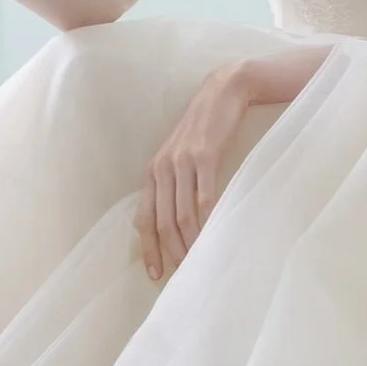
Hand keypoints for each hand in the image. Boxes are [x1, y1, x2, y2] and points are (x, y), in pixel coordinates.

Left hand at [136, 63, 250, 281]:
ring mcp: (183, 160)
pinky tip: (213, 228)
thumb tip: (176, 224)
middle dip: (173, 250)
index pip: (143, 219)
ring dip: (192, 239)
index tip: (156, 274)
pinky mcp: (205, 153)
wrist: (223, 92)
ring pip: (182, 212)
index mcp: (153, 172)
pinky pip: (204, 192)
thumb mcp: (180, 156)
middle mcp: (162, 168)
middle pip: (162, 221)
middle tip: (185, 272)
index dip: (149, 249)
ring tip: (201, 258)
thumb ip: (174, 185)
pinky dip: (208, 214)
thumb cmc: (204, 129)